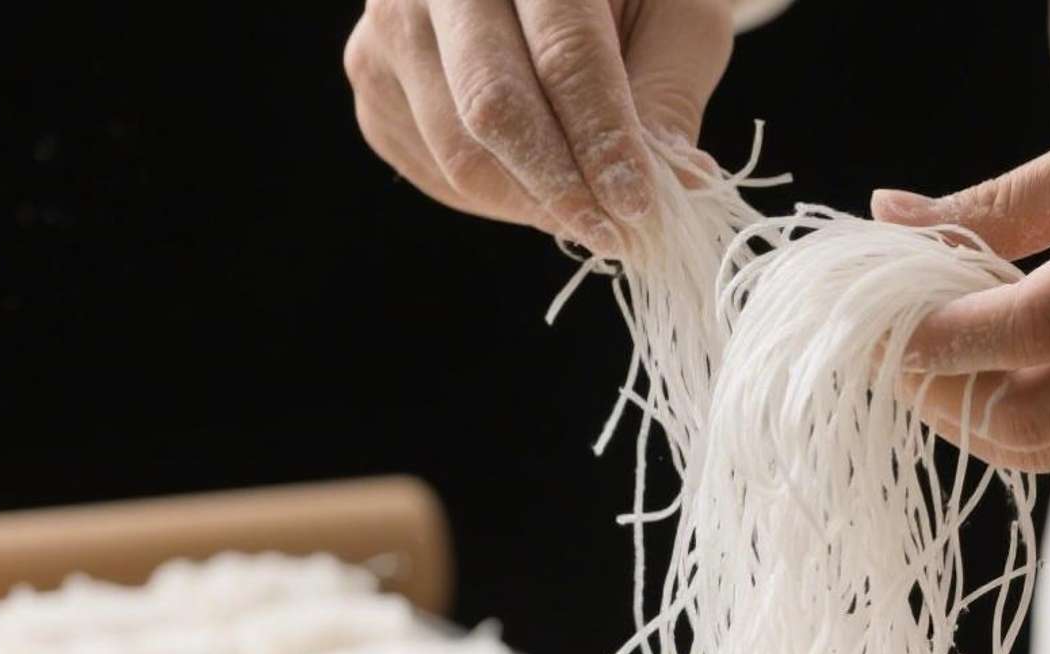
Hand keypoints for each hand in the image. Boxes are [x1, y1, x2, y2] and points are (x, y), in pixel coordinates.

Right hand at [344, 0, 733, 252]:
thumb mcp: (675, 13)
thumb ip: (669, 93)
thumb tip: (678, 186)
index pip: (562, 56)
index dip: (601, 142)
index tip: (639, 209)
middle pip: (493, 108)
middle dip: (561, 188)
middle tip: (616, 235)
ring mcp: (390, 27)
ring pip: (459, 154)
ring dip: (534, 204)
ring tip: (590, 212)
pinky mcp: (372, 76)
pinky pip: (434, 169)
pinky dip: (497, 197)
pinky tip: (537, 180)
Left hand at [872, 91, 1049, 470]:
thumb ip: (1002, 201)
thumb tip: (888, 216)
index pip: (1033, 329)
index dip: (940, 338)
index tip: (878, 324)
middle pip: (1030, 419)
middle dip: (943, 396)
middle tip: (900, 350)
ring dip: (979, 415)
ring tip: (950, 357)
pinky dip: (1041, 416)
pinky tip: (1029, 364)